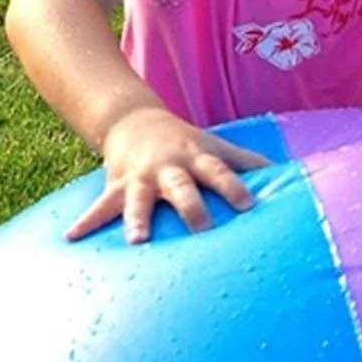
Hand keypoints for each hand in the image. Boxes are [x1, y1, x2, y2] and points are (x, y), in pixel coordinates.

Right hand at [68, 107, 271, 243]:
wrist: (134, 121)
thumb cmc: (185, 142)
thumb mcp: (216, 145)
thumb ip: (248, 160)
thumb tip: (291, 172)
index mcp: (196, 158)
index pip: (219, 171)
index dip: (234, 186)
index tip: (249, 206)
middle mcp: (168, 168)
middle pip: (181, 186)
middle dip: (190, 206)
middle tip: (201, 227)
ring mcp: (140, 178)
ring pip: (138, 200)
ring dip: (136, 219)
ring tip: (136, 240)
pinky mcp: (116, 186)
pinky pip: (99, 207)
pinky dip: (85, 223)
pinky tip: (70, 239)